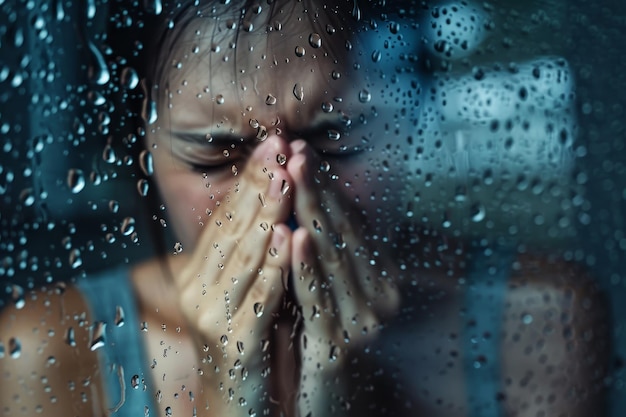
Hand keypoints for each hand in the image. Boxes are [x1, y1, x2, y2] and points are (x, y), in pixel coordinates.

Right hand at [174, 135, 292, 414]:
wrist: (233, 399)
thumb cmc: (243, 336)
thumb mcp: (239, 287)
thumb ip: (246, 249)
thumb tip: (267, 200)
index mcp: (197, 272)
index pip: (224, 216)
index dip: (247, 178)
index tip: (270, 143)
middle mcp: (196, 289)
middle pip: (230, 228)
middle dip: (257, 185)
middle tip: (278, 148)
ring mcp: (211, 315)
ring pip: (241, 257)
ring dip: (265, 215)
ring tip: (284, 180)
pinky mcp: (233, 342)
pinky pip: (257, 298)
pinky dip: (273, 266)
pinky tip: (289, 238)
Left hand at [286, 140, 400, 411]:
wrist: (325, 405)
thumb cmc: (322, 339)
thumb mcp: (330, 288)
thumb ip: (327, 250)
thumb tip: (310, 199)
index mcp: (379, 276)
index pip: (349, 221)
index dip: (324, 184)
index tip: (301, 149)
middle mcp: (379, 296)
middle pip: (342, 233)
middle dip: (316, 189)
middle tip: (296, 150)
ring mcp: (362, 323)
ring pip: (333, 259)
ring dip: (313, 214)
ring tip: (294, 177)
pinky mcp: (339, 349)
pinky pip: (320, 301)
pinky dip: (308, 267)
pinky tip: (295, 237)